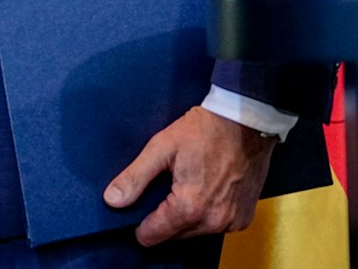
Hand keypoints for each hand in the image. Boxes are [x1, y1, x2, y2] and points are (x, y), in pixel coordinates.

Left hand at [105, 105, 276, 244]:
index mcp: (190, 207)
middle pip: (175, 235)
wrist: (244, 122)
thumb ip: (135, 177)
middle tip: (164, 188)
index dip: (140, 224)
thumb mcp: (161, 147)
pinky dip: (207, 215)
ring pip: (195, 232)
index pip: (154, 235)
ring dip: (186, 217)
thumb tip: (113, 200)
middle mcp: (213, 221)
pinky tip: (204, 190)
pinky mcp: (244, 218)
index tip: (137, 210)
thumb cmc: (204, 131)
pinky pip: (216, 226)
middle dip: (164, 218)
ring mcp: (232, 221)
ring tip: (185, 185)